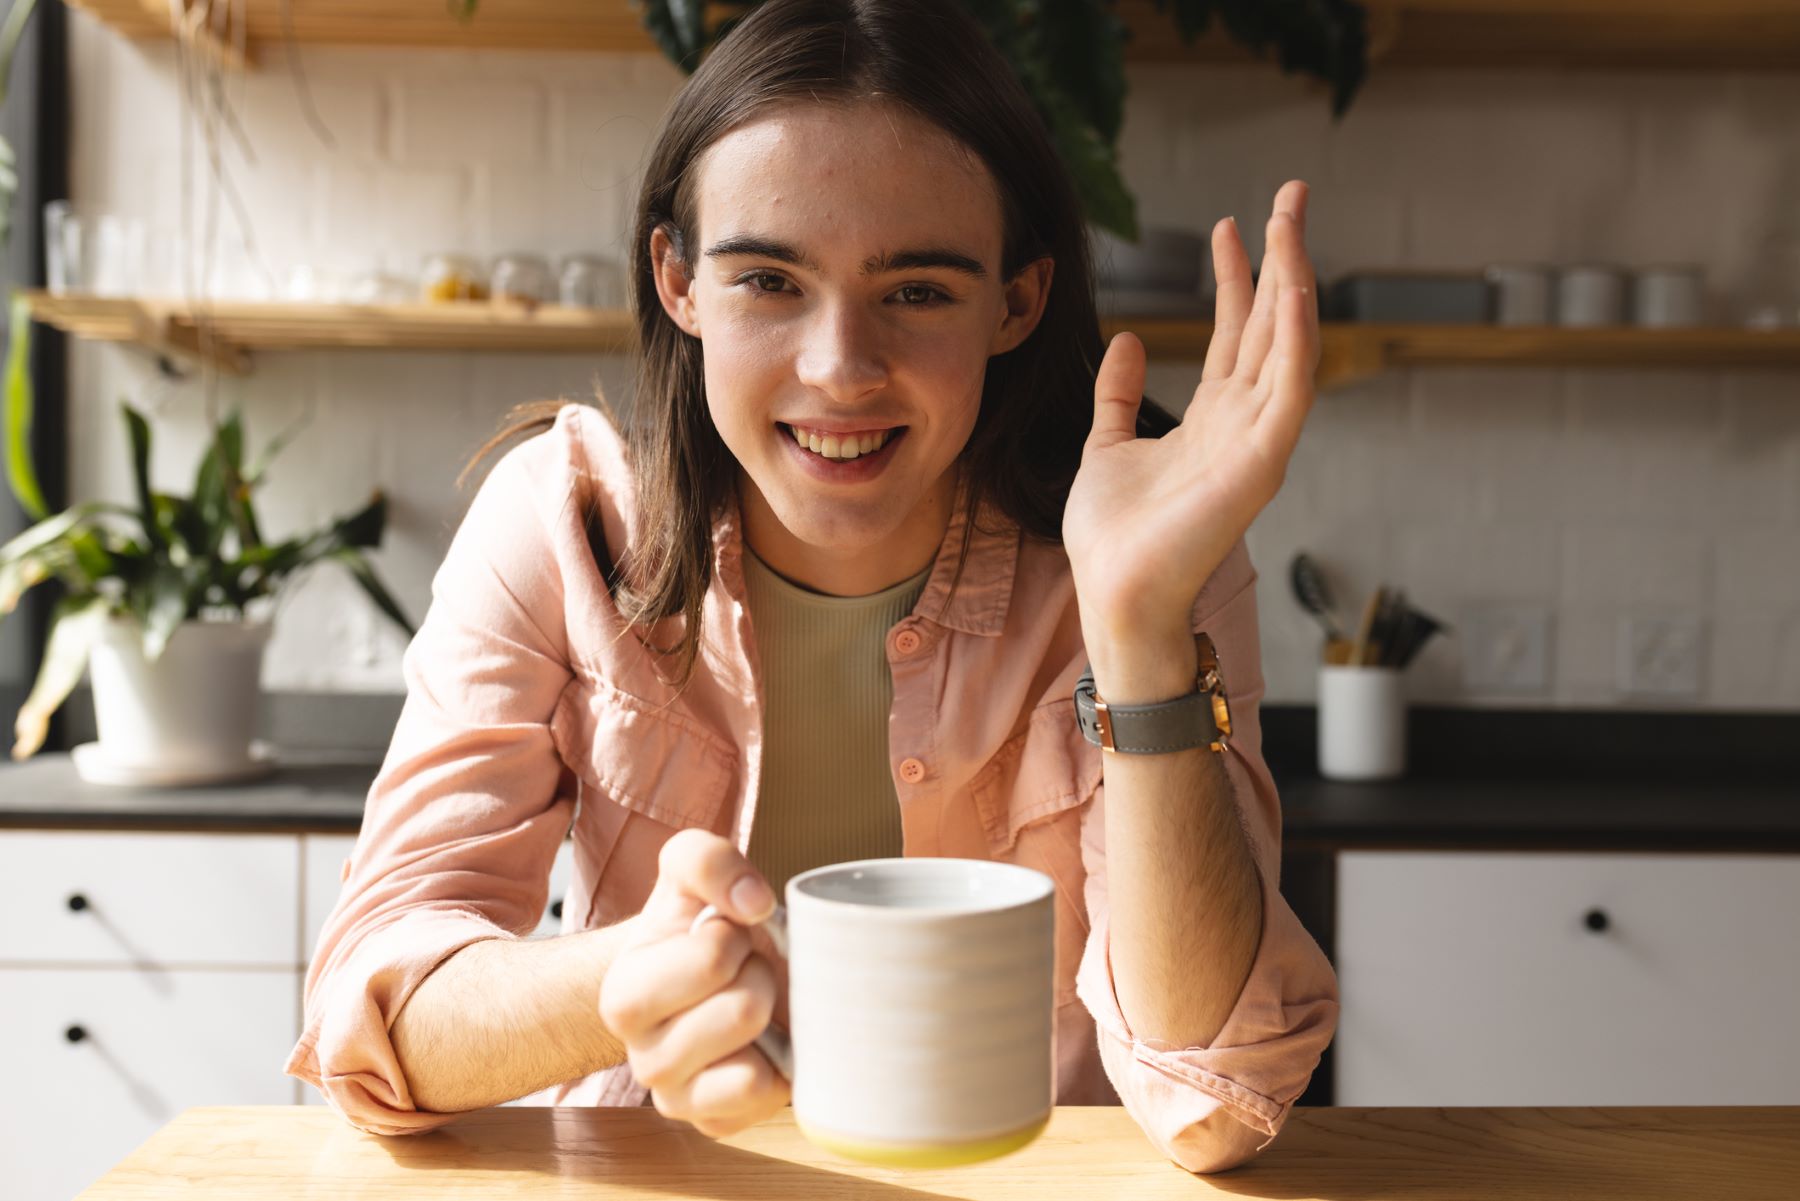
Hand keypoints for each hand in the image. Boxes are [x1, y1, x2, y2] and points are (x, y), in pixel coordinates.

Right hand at [598, 829, 789, 1138]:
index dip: (736, 934)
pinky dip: (780, 1069)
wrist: (714, 972)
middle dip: (760, 976)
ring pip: (753, 1066)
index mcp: (623, 994)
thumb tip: (753, 903)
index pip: (714, 959)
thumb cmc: (701, 924)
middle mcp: (640, 1057)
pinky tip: (763, 1045)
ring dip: (771, 1020)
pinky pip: (764, 1100)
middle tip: (744, 969)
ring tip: (752, 1002)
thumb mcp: (693, 870)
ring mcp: (677, 1098)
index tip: (724, 933)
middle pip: (743, 1011)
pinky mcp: (714, 1125)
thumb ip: (709, 860)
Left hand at [1063, 180, 1320, 656]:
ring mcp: (1259, 440)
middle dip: (1282, 258)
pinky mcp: (1263, 462)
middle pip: (1272, 324)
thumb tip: (1129, 340)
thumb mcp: (1105, 445)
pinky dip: (1297, 339)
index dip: (1238, 277)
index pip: (1236, 333)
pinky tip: (1294, 290)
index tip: (1233, 223)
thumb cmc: (1114, 536)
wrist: (1114, 595)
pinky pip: (1290, 389)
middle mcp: (1244, 422)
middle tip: (1291, 194)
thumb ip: (1118, 395)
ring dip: (1294, 280)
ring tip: (1290, 220)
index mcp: (1213, 418)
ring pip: (1288, 343)